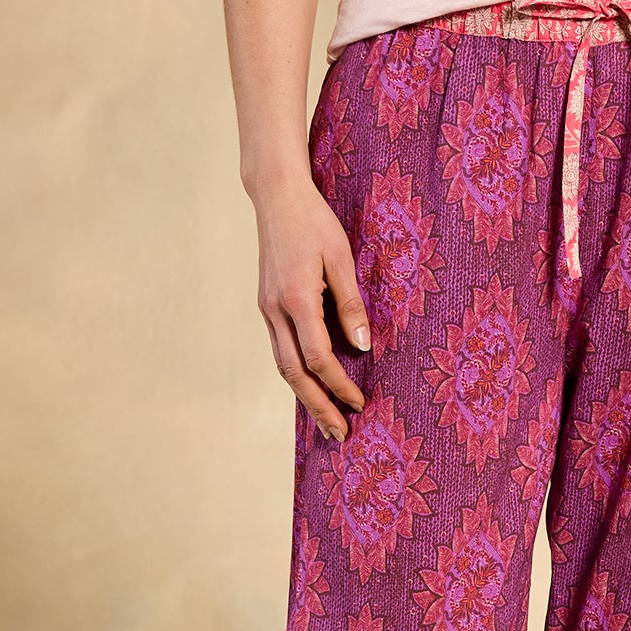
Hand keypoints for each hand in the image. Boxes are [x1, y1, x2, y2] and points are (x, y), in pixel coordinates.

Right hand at [252, 172, 372, 440]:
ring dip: (305, 397)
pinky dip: (296, 375)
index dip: (339, 385)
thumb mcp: (342, 257)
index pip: (318, 357)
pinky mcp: (267, 307)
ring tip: (326, 421)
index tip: (359, 402)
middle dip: (317, 406)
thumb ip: (351, 304)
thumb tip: (363, 348)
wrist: (276, 197)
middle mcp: (276, 310)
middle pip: (293, 373)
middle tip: (338, 434)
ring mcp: (267, 310)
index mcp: (297, 299)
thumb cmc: (314, 222)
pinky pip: (281, 350)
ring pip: (283, 366)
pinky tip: (312, 388)